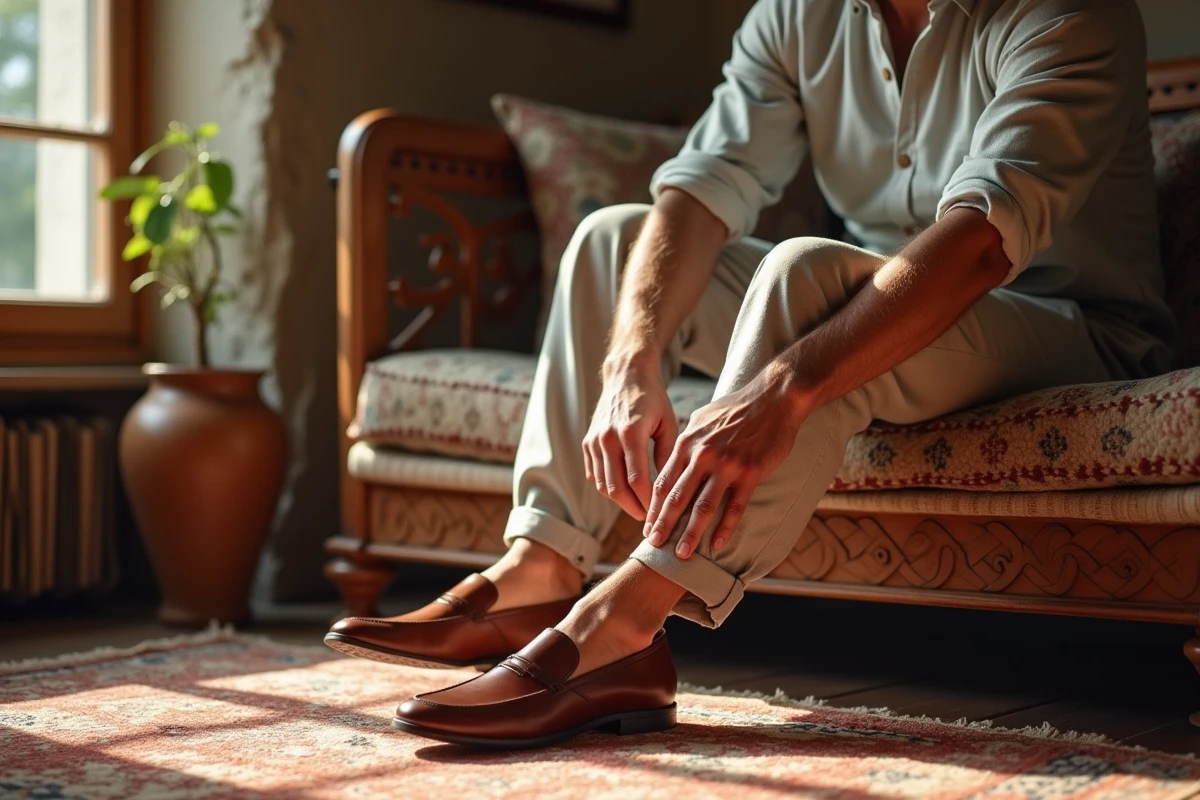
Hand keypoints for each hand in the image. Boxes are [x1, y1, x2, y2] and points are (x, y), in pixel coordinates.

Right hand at [583, 357, 678, 519]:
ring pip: (603, 485)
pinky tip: (624, 491)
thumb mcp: (668, 425)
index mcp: (630, 433)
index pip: (637, 480)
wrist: (626, 376)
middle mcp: (607, 438)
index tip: (660, 513)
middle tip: (648, 518)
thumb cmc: (653, 400)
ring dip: (620, 500)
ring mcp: (594, 441)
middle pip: (616, 488)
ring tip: (638, 507)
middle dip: (633, 508)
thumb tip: (669, 489)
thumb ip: (668, 457)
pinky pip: (594, 475)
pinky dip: (607, 487)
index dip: (648, 502)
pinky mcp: (587, 443)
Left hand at [644, 366, 806, 558]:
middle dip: (664, 525)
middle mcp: (703, 455)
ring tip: (681, 554)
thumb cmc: (737, 407)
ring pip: (703, 507)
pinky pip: (734, 507)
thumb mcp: (702, 419)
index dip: (654, 507)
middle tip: (654, 545)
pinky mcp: (750, 472)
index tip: (647, 526)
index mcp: (688, 443)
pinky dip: (725, 529)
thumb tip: (675, 459)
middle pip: (677, 497)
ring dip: (691, 533)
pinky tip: (717, 545)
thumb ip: (688, 441)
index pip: (664, 482)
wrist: (774, 397)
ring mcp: (727, 465)